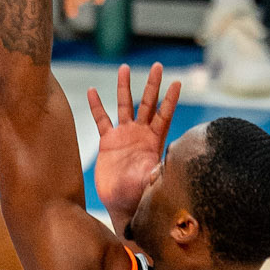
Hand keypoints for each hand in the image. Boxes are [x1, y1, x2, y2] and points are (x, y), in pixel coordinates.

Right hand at [87, 62, 180, 232]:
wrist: (122, 203)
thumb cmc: (140, 195)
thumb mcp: (149, 183)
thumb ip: (156, 173)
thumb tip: (163, 169)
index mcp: (154, 141)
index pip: (164, 115)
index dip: (170, 99)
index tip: (177, 82)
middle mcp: (141, 134)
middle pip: (147, 103)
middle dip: (152, 85)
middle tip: (157, 66)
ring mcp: (124, 135)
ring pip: (125, 105)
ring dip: (124, 87)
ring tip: (125, 67)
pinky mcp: (108, 141)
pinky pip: (101, 120)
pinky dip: (97, 105)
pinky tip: (92, 90)